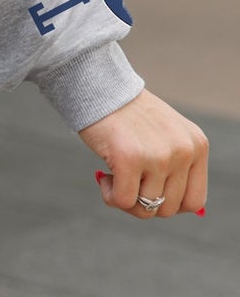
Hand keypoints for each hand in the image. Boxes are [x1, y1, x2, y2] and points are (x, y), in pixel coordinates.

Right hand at [78, 87, 206, 219]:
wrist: (100, 86)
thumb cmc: (128, 115)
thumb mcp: (165, 136)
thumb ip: (176, 168)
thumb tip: (171, 210)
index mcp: (197, 146)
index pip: (195, 201)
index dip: (169, 203)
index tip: (149, 188)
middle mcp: (183, 151)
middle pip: (169, 209)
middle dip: (144, 202)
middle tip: (127, 182)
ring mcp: (159, 156)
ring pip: (146, 208)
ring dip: (125, 199)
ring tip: (114, 174)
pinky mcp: (130, 158)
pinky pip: (123, 201)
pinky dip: (110, 195)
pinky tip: (103, 175)